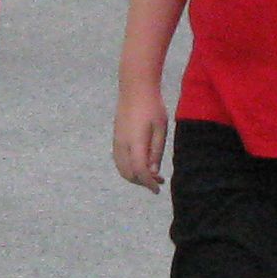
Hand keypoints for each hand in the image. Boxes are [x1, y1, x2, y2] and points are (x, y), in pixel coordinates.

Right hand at [112, 77, 171, 192]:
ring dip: (135, 176)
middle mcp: (122, 145)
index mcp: (135, 143)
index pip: (140, 171)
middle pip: (128, 174)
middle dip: (142, 182)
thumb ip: (156, 152)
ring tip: (151, 174)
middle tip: (158, 181)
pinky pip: (119, 161)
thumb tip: (153, 172)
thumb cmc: (152, 106)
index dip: (149, 183)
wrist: (135, 88)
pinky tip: (141, 163)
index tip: (158, 189)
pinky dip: (128, 168)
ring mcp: (116, 142)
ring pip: (121, 168)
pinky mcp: (115, 138)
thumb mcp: (160, 129)